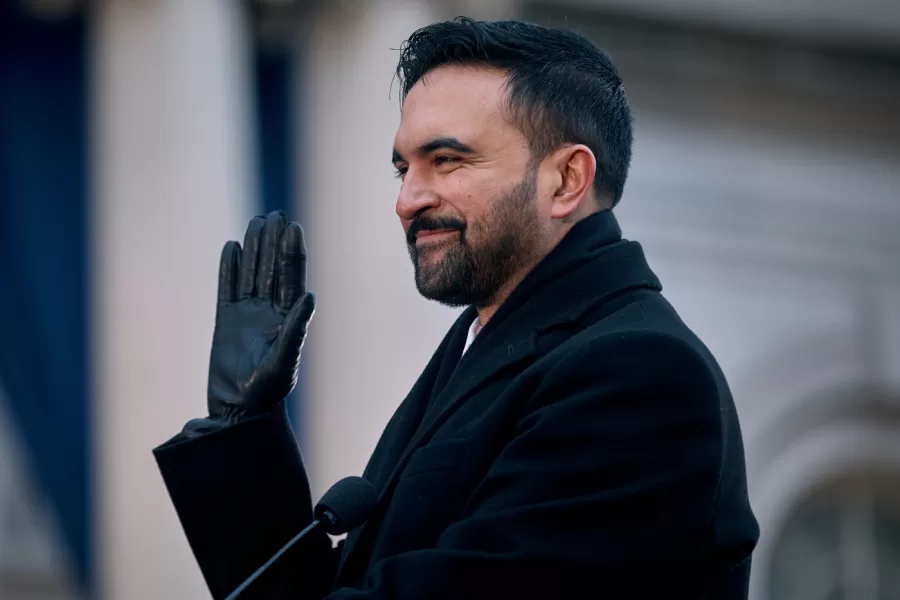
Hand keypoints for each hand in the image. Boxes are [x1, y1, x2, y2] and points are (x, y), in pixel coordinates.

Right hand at [207, 211, 314, 422]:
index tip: (292, 227)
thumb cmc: (267, 393)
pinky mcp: (226, 321)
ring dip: (254, 248)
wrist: (239, 412)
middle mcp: (270, 312)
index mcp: (288, 318)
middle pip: (271, 269)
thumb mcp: (284, 361)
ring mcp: (247, 315)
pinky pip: (227, 288)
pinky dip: (229, 268)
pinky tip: (231, 247)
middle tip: (275, 214)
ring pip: (251, 273)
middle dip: (273, 242)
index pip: (291, 278)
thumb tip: (310, 296)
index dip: (292, 252)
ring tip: (256, 221)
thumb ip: (296, 329)